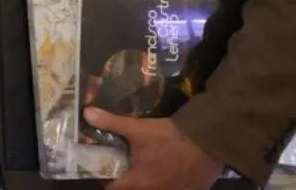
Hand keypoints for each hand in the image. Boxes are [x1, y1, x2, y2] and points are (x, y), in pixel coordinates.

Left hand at [83, 108, 221, 189]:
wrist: (209, 141)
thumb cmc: (170, 137)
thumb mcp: (139, 129)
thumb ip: (112, 123)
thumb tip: (86, 113)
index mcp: (139, 183)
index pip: (113, 189)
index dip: (106, 180)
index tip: (102, 169)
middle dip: (126, 181)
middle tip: (122, 165)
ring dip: (146, 182)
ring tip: (144, 167)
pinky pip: (173, 188)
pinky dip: (166, 182)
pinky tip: (165, 169)